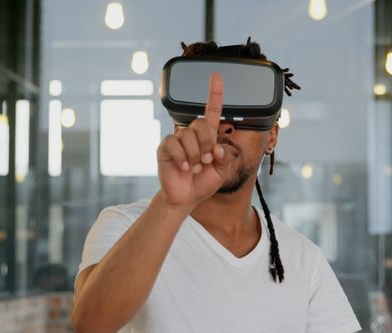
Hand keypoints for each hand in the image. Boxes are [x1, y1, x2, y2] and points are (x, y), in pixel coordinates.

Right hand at [156, 73, 232, 207]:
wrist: (186, 197)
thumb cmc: (203, 183)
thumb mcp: (222, 172)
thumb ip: (225, 159)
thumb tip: (218, 148)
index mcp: (208, 136)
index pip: (212, 110)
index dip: (214, 93)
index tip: (216, 76)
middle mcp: (192, 134)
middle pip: (201, 124)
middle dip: (207, 145)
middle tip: (207, 162)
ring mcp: (177, 140)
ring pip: (188, 136)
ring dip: (195, 156)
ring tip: (194, 169)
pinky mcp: (166, 148)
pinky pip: (174, 144)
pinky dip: (183, 158)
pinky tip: (184, 168)